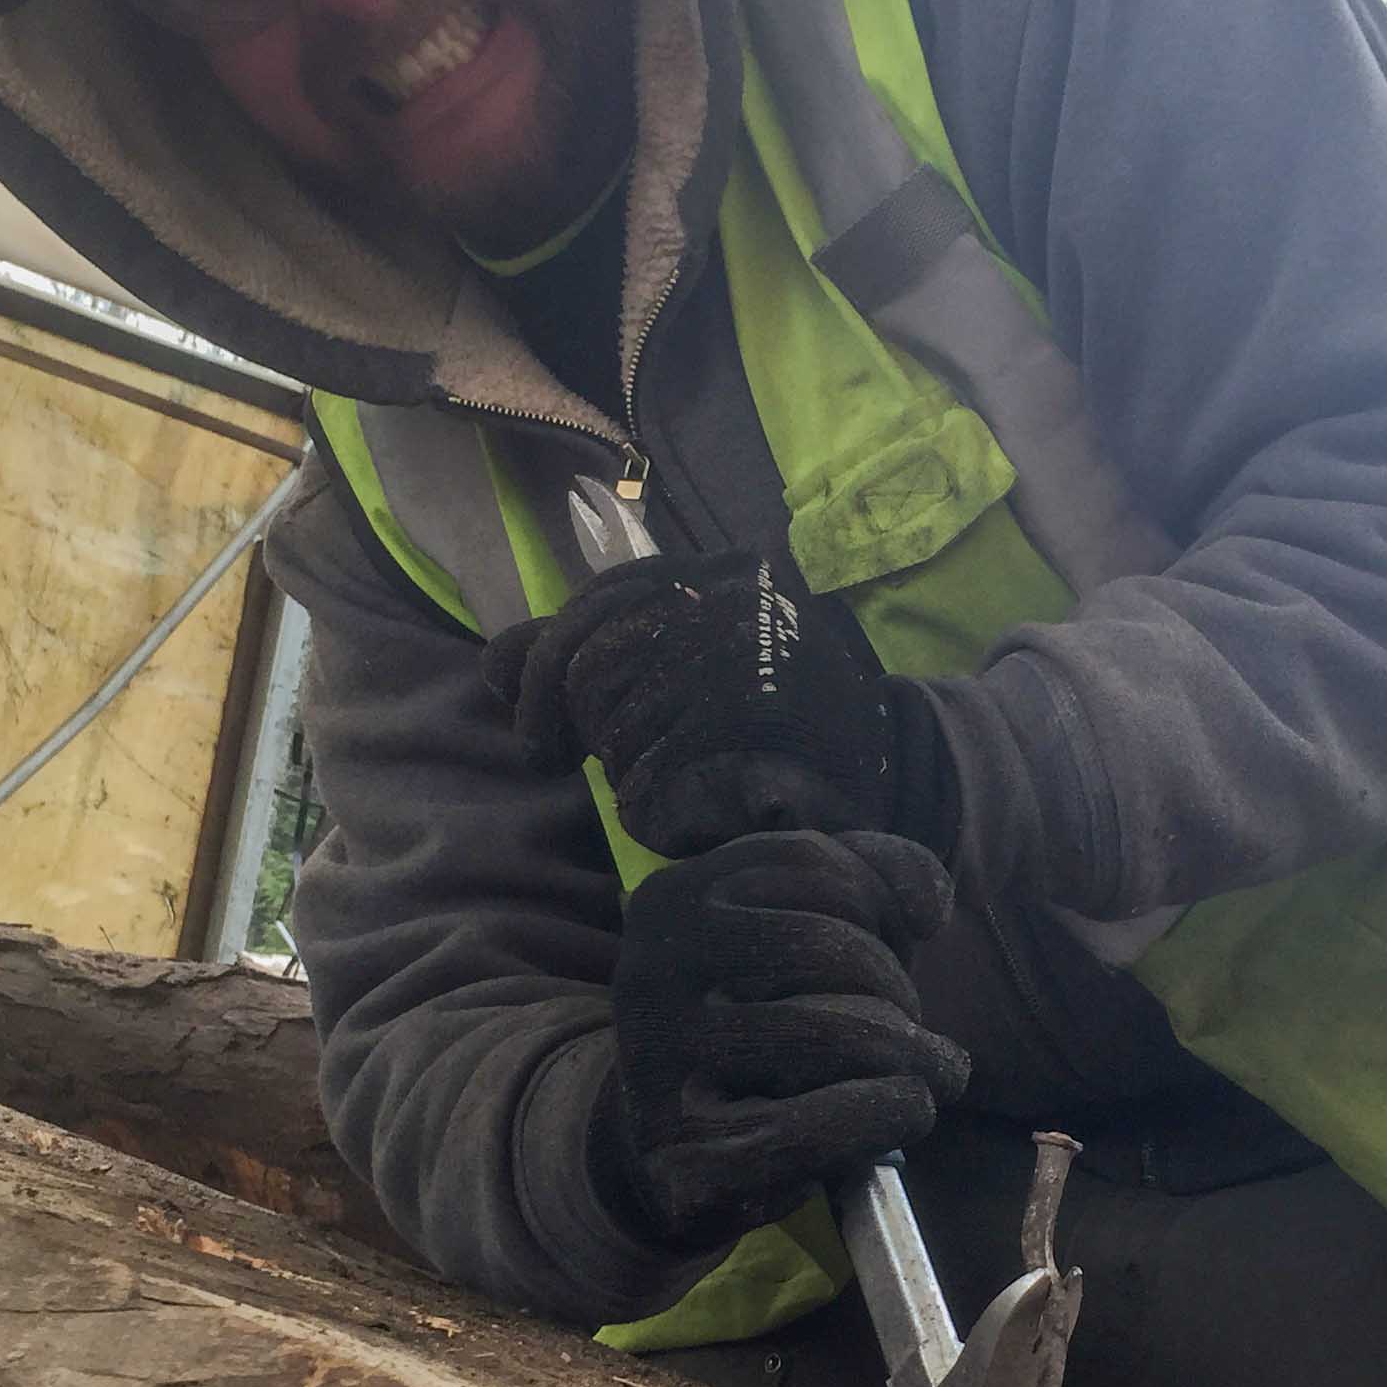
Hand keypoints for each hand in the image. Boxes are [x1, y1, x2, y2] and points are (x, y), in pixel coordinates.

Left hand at [486, 550, 955, 861]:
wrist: (887, 770)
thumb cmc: (779, 720)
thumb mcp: (693, 661)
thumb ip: (601, 650)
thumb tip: (498, 665)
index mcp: (718, 572)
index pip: (601, 600)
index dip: (547, 660)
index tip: (536, 721)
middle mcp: (728, 599)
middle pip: (590, 661)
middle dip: (563, 719)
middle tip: (561, 756)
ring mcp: (739, 656)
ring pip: (613, 720)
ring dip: (621, 765)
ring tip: (664, 778)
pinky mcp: (745, 720)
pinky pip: (648, 772)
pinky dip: (649, 806)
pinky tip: (679, 814)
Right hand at [593, 829, 969, 1251]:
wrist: (680, 1147)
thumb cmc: (767, 1024)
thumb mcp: (807, 926)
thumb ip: (876, 873)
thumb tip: (926, 911)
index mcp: (672, 899)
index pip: (808, 861)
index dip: (878, 903)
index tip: (893, 944)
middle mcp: (650, 969)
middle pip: (828, 948)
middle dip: (898, 990)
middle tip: (909, 1031)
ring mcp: (658, 1067)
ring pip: (831, 1034)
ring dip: (911, 1055)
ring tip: (922, 1072)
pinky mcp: (683, 1154)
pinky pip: (819, 1124)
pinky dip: (889, 1112)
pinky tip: (907, 1109)